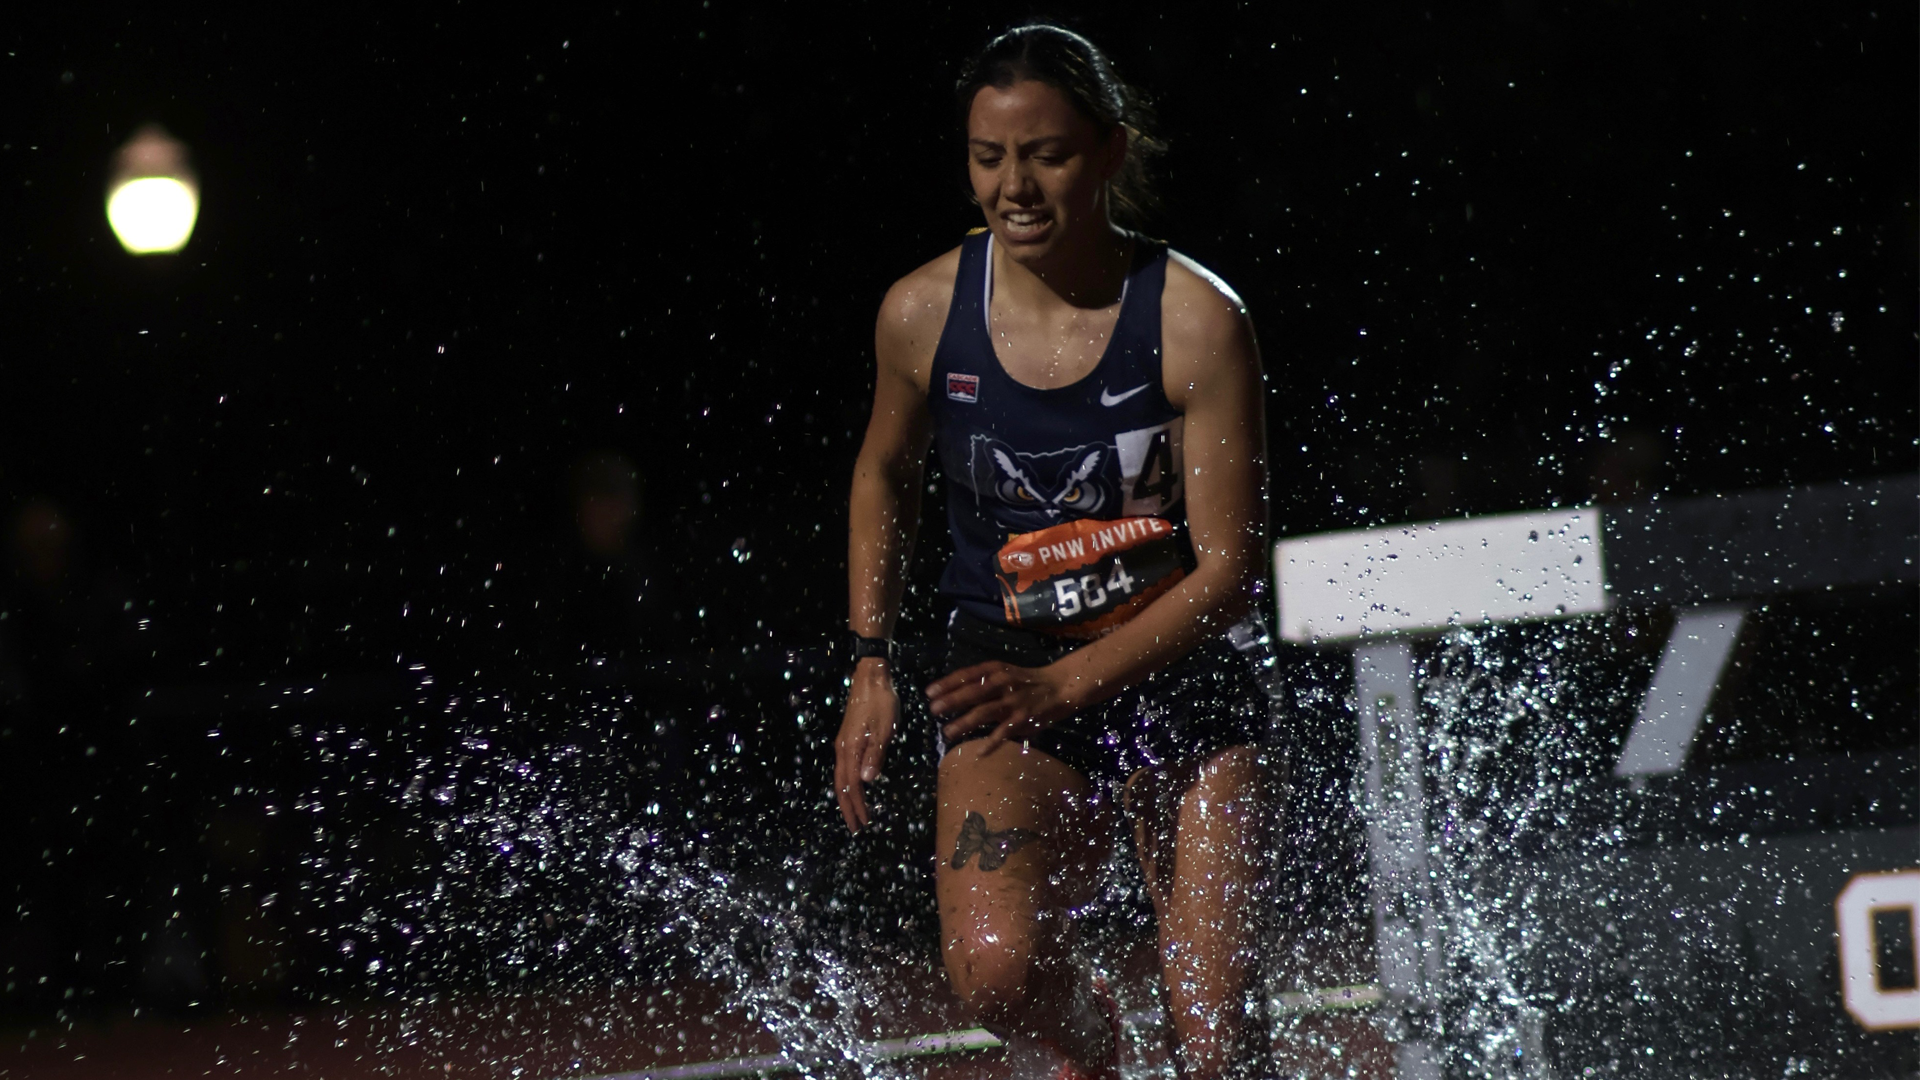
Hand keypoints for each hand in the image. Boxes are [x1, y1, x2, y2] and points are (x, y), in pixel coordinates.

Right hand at [835, 658, 896, 832]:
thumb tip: (866, 782)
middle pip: (842, 785)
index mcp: (850, 749)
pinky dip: (848, 784)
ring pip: (841, 777)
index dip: (857, 806)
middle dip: (848, 808)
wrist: (871, 679)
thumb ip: (875, 756)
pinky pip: (844, 768)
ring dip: (847, 797)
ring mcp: (843, 744)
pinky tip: (855, 787)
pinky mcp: (847, 738)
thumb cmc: (881, 703)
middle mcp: (842, 749)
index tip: (863, 824)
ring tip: (855, 813)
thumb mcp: (884, 730)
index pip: (851, 786)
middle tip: (856, 828)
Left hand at [926, 661, 1077, 751]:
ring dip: (963, 723)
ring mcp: (1013, 702)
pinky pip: (1003, 733)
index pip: (966, 675)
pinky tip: (979, 753)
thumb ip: (982, 681)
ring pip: (983, 713)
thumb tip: (953, 693)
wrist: (1060, 686)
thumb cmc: (1026, 681)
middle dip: (951, 702)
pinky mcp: (1023, 719)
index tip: (929, 692)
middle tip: (933, 710)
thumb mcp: (1004, 673)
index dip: (946, 683)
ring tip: (947, 732)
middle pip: (972, 693)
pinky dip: (990, 743)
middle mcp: (1003, 683)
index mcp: (996, 670)